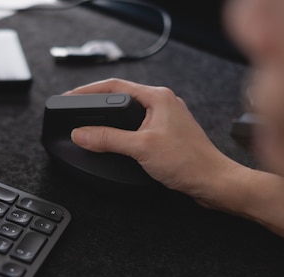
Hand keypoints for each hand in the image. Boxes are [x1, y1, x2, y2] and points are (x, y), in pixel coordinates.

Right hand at [67, 78, 244, 206]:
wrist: (213, 182)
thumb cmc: (189, 161)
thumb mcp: (140, 148)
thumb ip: (107, 139)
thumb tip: (81, 133)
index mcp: (158, 97)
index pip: (114, 86)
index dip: (88, 91)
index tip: (70, 97)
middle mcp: (163, 103)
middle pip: (120, 97)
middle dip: (96, 103)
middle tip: (76, 110)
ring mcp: (165, 119)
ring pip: (129, 114)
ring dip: (109, 118)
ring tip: (90, 125)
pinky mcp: (166, 135)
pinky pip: (136, 127)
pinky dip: (120, 132)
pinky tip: (114, 141)